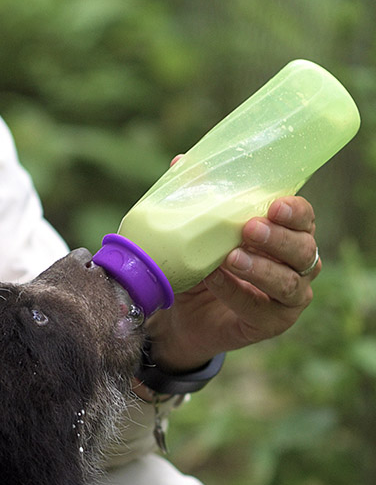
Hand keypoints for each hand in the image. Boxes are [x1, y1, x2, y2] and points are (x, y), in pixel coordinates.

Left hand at [143, 196, 319, 372]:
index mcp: (287, 233)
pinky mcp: (273, 323)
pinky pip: (261, 309)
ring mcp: (290, 296)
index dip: (295, 211)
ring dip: (261, 268)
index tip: (274, 204)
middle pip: (304, 249)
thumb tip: (180, 162)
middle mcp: (298, 264)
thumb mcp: (196, 232)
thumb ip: (196, 199)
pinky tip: (216, 279)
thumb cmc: (201, 265)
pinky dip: (237, 293)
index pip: (304, 218)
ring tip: (231, 257)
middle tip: (249, 229)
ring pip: (290, 282)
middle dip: (279, 238)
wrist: (183, 314)